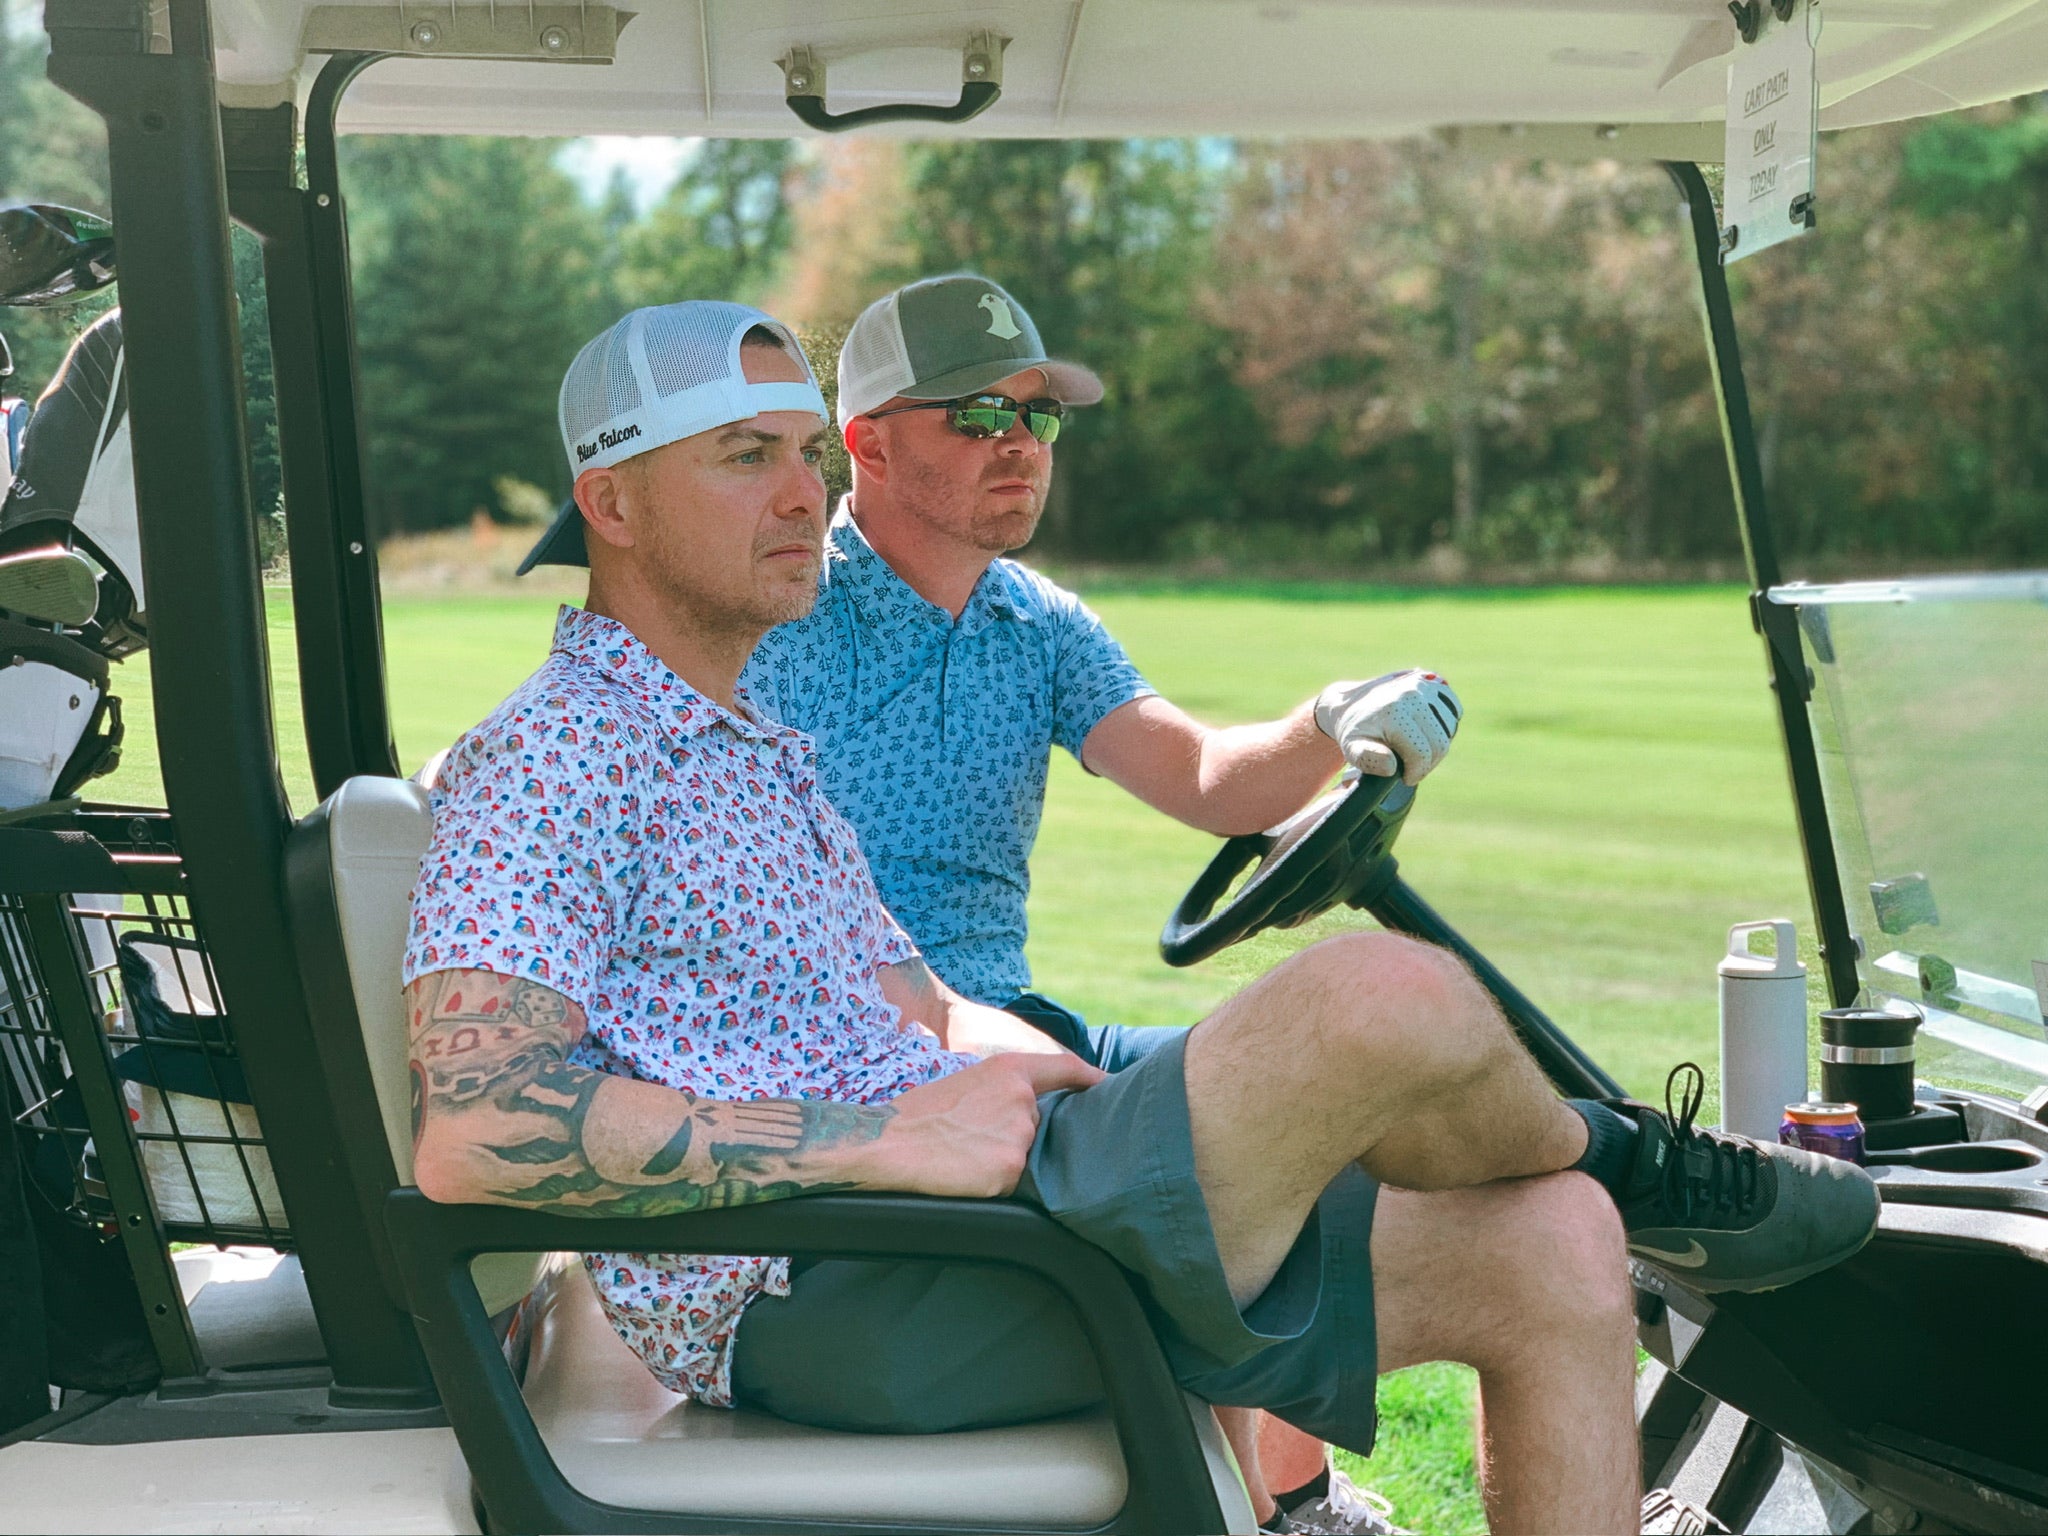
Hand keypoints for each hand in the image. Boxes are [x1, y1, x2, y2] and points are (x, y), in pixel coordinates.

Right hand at [862, 1053, 1105, 1197]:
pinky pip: (1009, 1183)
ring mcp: (1017, 1137)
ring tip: (961, 1155)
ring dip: (1001, 1161)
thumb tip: (1028, 1112)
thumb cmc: (919, 1115)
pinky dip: (991, 1184)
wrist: (885, 1142)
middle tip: (970, 1139)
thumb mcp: (967, 1083)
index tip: (1108, 1084)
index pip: (1065, 1069)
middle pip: (1036, 1127)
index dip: (1091, 1077)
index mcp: (1010, 1070)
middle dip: (1013, 1136)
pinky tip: (963, 1174)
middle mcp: (1021, 1100)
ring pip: (1023, 1157)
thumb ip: (1006, 1092)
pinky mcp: (1007, 1171)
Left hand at [1314, 669, 1461, 784]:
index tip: (1406, 777)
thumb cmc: (1355, 731)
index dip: (1416, 772)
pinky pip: (1454, 712)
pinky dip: (1444, 726)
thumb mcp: (1351, 748)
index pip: (1422, 753)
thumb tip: (1391, 766)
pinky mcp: (1434, 682)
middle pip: (1440, 744)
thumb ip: (1367, 759)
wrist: (1353, 703)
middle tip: (1412, 767)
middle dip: (1428, 763)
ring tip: (1416, 748)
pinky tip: (1425, 731)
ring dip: (1436, 746)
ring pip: (1449, 730)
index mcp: (1394, 712)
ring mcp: (1425, 686)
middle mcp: (1412, 694)